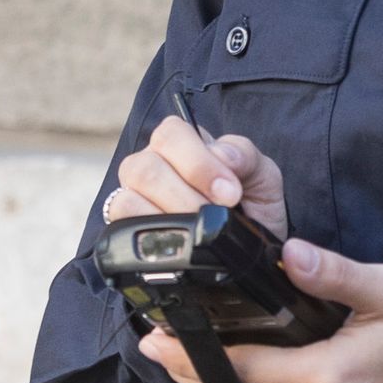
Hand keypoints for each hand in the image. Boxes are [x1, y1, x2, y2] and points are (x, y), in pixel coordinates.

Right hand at [101, 116, 284, 239]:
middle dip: (186, 194)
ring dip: (169, 213)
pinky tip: (177, 239)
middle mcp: (152, 163)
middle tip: (216, 214)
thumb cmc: (250, 204)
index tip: (230, 193)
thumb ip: (245, 156)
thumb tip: (221, 155)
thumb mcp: (260, 175)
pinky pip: (121, 218)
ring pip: (130, 194)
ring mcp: (135, 194)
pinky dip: (149, 229)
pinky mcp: (125, 225)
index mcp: (181, 143)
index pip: (170, 133)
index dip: (198, 163)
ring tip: (198, 229)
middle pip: (146, 165)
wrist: (250, 249)